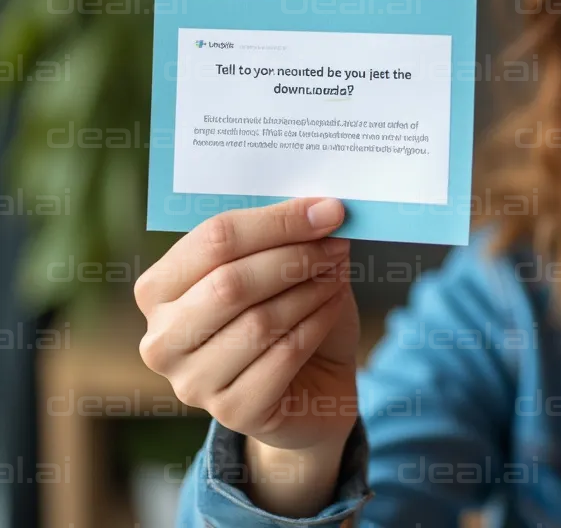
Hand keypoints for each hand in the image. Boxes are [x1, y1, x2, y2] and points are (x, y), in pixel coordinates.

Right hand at [135, 198, 359, 455]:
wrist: (312, 389)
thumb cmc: (292, 317)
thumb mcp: (283, 268)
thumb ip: (286, 238)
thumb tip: (320, 209)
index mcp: (160, 289)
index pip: (212, 239)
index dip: (275, 221)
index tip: (328, 209)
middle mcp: (161, 339)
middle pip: (229, 282)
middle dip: (294, 257)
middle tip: (338, 244)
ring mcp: (191, 383)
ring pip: (258, 321)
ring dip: (309, 291)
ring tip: (337, 275)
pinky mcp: (231, 413)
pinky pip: (282, 356)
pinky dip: (316, 324)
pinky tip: (332, 307)